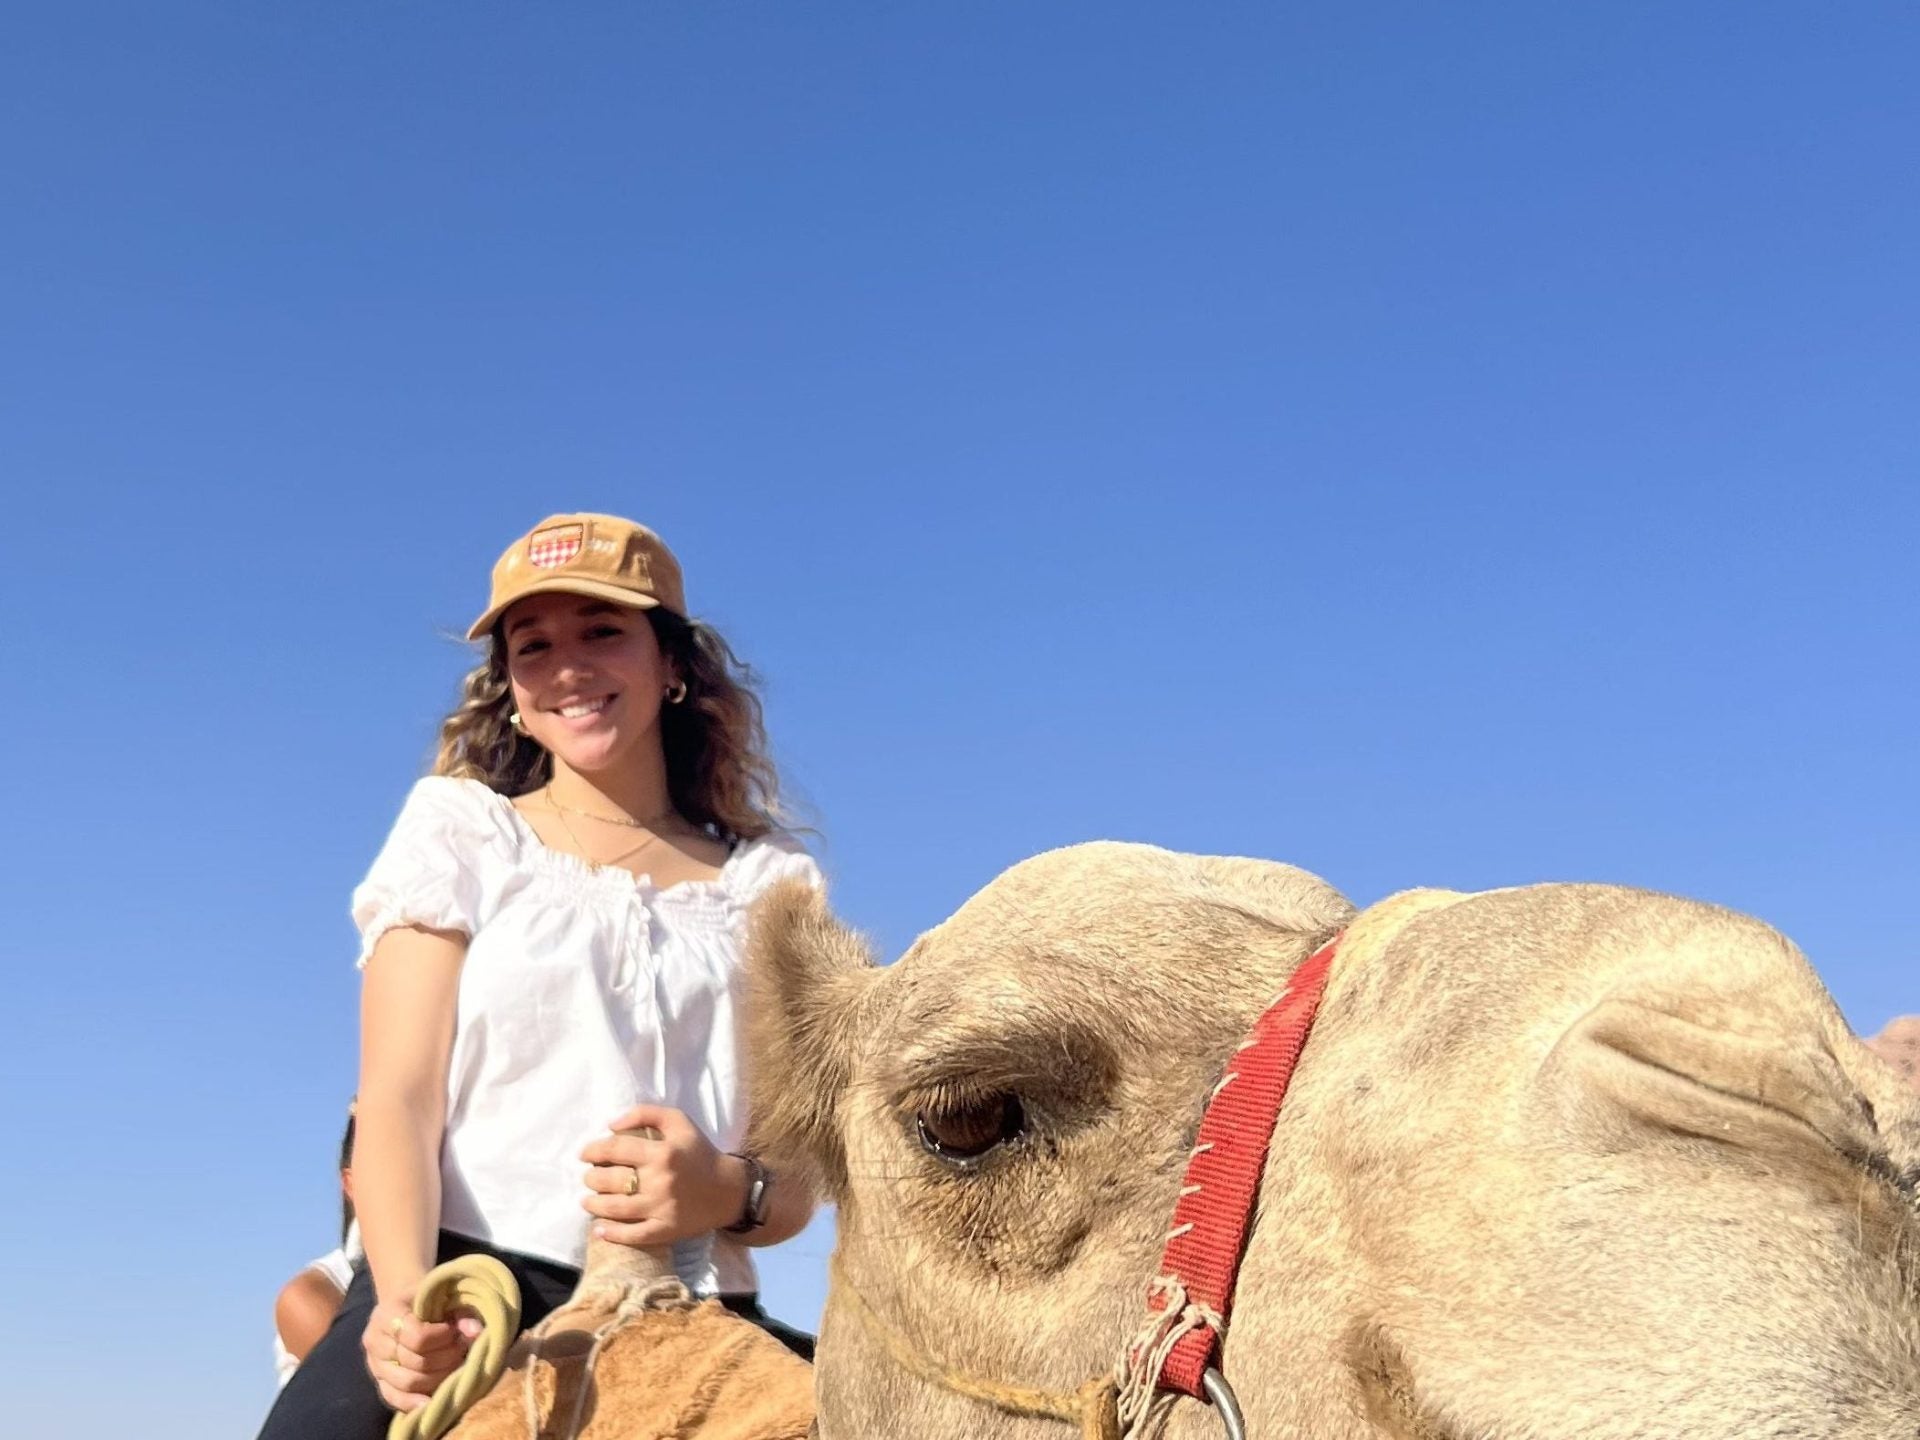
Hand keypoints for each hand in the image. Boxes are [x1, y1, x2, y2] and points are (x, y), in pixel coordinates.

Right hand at [360, 1290, 481, 1413]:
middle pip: (413, 1362)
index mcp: (388, 1312)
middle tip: (462, 1351)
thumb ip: (461, 1312)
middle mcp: (375, 1339)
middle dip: (445, 1359)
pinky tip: (430, 1402)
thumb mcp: (445, 1296)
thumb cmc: (430, 1298)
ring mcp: (374, 1363)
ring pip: (406, 1383)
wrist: (408, 1305)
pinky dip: (412, 1403)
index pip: (417, 1337)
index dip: (443, 1339)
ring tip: (454, 1366)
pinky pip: (394, 1398)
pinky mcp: (379, 1381)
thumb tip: (476, 1331)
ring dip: (436, 1379)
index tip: (457, 1332)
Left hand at [581, 1103, 747, 1246]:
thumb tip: (611, 1124)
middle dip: (592, 1179)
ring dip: (594, 1205)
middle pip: (612, 1180)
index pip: (615, 1150)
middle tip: (588, 1178)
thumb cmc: (700, 1153)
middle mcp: (660, 1180)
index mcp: (662, 1152)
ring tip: (587, 1201)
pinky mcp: (666, 1230)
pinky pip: (633, 1235)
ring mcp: (662, 1208)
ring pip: (616, 1209)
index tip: (584, 1154)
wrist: (728, 1190)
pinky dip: (612, 1234)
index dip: (593, 1151)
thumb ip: (646, 1113)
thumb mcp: (679, 1122)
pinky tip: (599, 1230)